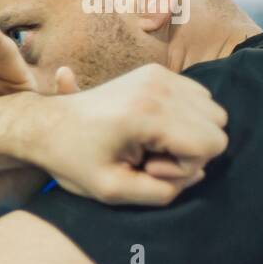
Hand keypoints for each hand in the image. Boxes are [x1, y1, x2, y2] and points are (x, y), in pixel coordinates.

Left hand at [29, 64, 227, 204]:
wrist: (45, 126)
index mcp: (148, 112)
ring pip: (210, 111)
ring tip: (144, 145)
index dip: (184, 167)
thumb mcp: (114, 191)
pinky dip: (180, 119)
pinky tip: (146, 131)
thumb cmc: (74, 162)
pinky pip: (195, 98)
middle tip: (145, 158)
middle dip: (189, 150)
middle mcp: (158, 84)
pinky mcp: (154, 71)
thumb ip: (165, 191)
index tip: (145, 167)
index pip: (213, 144)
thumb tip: (198, 172)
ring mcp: (157, 73)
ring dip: (186, 134)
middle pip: (217, 125)